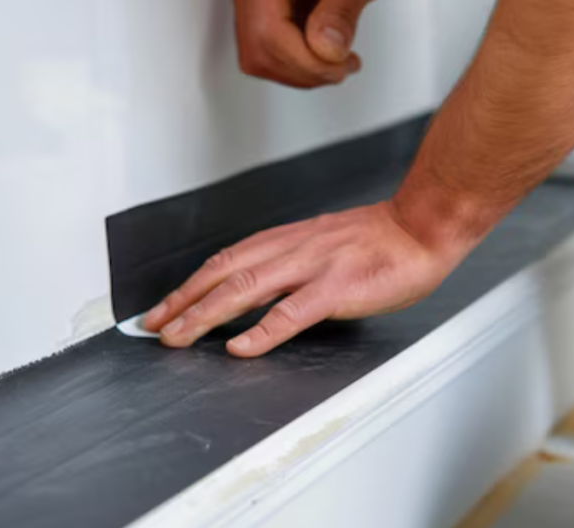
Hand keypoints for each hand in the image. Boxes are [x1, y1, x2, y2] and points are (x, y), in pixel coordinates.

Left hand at [142, 202, 469, 356]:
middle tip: (152, 327)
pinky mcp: (337, 288)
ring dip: (206, 315)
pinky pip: (292, 312)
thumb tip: (258, 291)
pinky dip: (262, 331)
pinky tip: (240, 347)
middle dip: (183, 302)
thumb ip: (291, 264)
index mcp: (287, 240)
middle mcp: (291, 249)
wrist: (421, 227)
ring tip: (178, 337)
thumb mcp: (323, 243)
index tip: (163, 307)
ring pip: (246, 289)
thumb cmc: (379, 241)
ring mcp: (313, 267)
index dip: (190, 286)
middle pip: (223, 273)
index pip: (225, 260)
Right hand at [232, 0, 382, 87]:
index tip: (341, 64)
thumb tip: (328, 48)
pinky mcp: (262, 3)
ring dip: (301, 70)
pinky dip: (297, 58)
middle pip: (257, 51)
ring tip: (338, 60)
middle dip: (305, 71)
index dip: (307, 62)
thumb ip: (342, 8)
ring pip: (258, 55)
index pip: (268, 35)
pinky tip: (323, 49)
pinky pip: (267, 44)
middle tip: (343, 65)